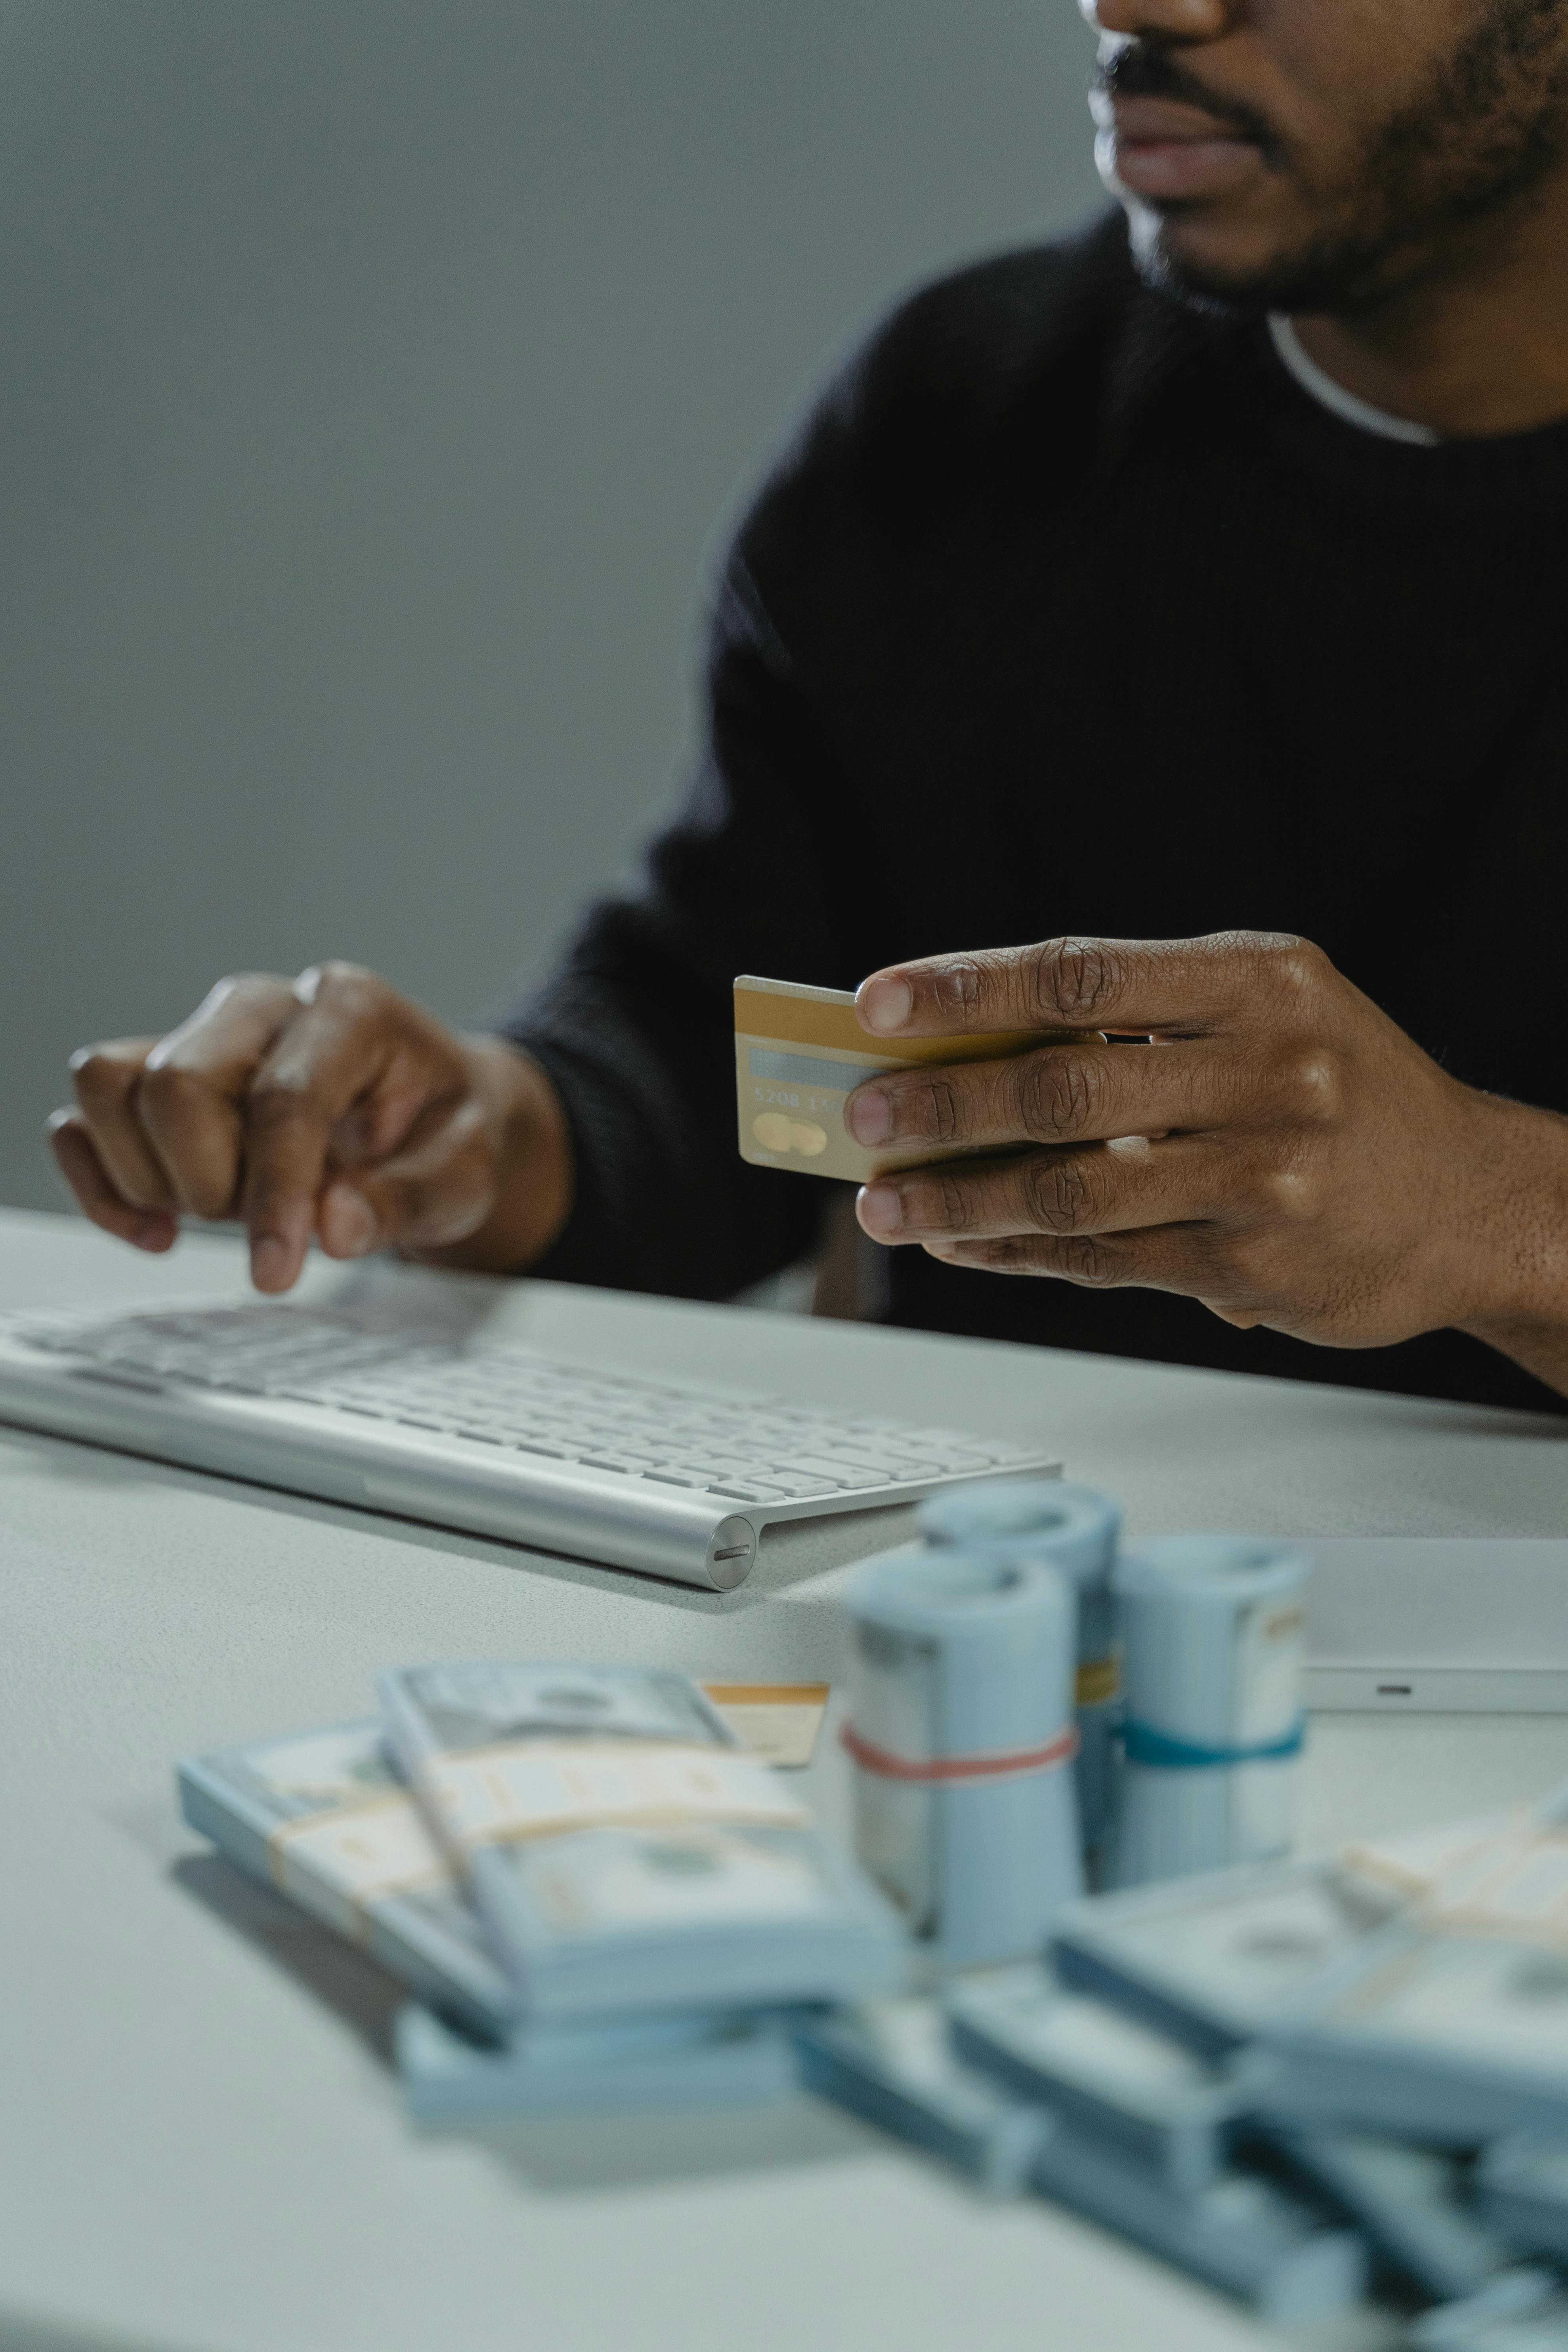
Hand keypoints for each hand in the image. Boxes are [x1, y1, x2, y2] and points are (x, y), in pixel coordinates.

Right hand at [49, 964, 571, 1293]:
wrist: (434, 1118)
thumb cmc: (448, 1135)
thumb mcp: (464, 1174)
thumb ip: (408, 1201)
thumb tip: (332, 1226)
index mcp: (349, 1009)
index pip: (283, 1098)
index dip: (273, 1194)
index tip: (277, 1272)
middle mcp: (262, 1007)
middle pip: (178, 1083)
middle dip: (213, 1181)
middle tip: (270, 1226)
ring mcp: (201, 1033)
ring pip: (112, 1086)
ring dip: (155, 1176)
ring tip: (223, 1212)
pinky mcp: (157, 1072)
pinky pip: (84, 1117)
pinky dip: (102, 1183)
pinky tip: (156, 1229)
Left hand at [844, 930, 1567, 1355]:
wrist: (1471, 1201)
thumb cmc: (1346, 1095)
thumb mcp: (1268, 1014)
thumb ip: (1141, 1023)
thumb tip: (976, 1046)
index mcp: (1261, 983)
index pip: (1082, 971)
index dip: (968, 988)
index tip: (878, 1005)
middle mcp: (1268, 1070)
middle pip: (1062, 1085)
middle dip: (943, 1104)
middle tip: (865, 1118)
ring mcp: (1262, 1174)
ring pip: (1072, 1189)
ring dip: (960, 1198)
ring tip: (885, 1201)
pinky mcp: (1249, 1263)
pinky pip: (1103, 1259)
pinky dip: (1016, 1253)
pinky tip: (962, 1244)